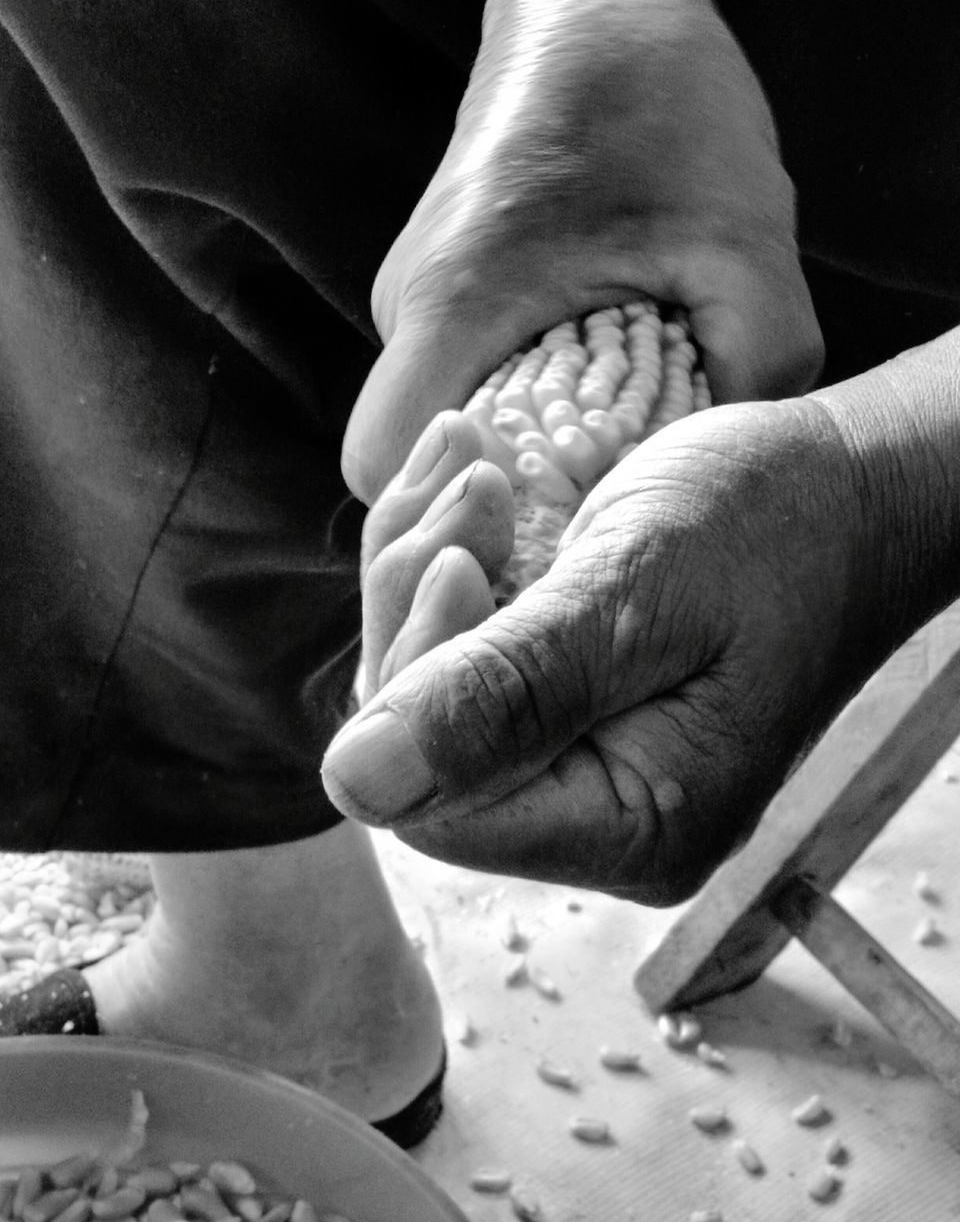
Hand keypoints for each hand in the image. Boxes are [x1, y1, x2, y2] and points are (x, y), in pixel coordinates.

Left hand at [325, 398, 875, 904]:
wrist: (850, 493)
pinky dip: (452, 563)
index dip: (419, 682)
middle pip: (426, 747)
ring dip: (428, 567)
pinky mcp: (574, 709)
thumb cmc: (778, 530)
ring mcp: (588, 765)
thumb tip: (355, 783)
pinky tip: (478, 481)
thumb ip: (507, 694)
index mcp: (636, 826)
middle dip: (419, 605)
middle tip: (471, 486)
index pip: (445, 802)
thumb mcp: (639, 596)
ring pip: (433, 691)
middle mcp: (603, 819)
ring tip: (472, 464)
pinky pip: (468, 655)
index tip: (460, 557)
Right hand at [342, 0, 822, 502]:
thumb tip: (729, 463)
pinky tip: (598, 368)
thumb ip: (757, 363)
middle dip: (502, 489)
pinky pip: (467, 373)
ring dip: (523, 438)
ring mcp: (418, 295)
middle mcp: (409, 305)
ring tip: (613, 410)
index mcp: (452, 300)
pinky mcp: (446, 284)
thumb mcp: (741, 236)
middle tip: (603, 479)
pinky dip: (527, 395)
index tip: (542, 512)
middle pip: (418, 453)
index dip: (451, 513)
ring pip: (447, 414)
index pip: (384, 464)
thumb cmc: (656, 95)